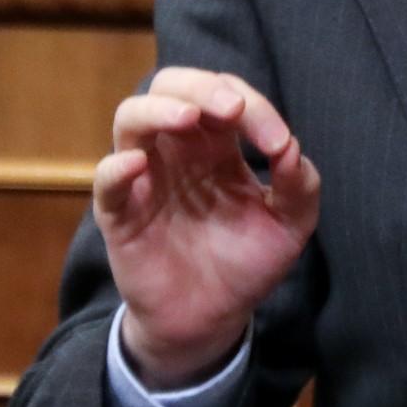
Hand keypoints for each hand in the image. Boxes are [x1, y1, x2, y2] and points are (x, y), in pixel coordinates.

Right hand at [96, 69, 319, 386]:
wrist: (211, 320)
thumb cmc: (245, 264)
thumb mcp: (289, 227)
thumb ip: (299, 187)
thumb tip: (291, 148)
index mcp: (218, 145)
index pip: (227, 97)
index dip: (255, 109)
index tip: (278, 144)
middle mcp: (178, 150)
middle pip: (172, 87)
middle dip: (202, 88)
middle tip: (232, 109)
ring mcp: (145, 176)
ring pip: (132, 116)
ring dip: (159, 108)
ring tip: (188, 118)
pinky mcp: (119, 212)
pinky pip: (106, 178)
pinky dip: (118, 165)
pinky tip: (140, 166)